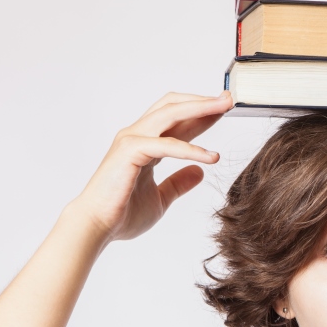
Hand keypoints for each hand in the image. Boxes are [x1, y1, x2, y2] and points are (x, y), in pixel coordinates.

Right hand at [72, 91, 231, 241]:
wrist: (97, 227)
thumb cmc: (122, 214)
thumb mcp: (161, 198)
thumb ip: (178, 183)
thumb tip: (199, 172)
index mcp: (145, 144)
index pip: (177, 120)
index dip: (202, 114)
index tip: (225, 110)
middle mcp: (138, 135)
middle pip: (173, 106)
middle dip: (202, 101)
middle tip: (229, 99)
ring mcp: (132, 140)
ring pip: (170, 114)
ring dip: (200, 108)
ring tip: (225, 108)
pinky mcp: (130, 151)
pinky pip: (167, 144)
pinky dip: (191, 149)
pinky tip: (212, 157)